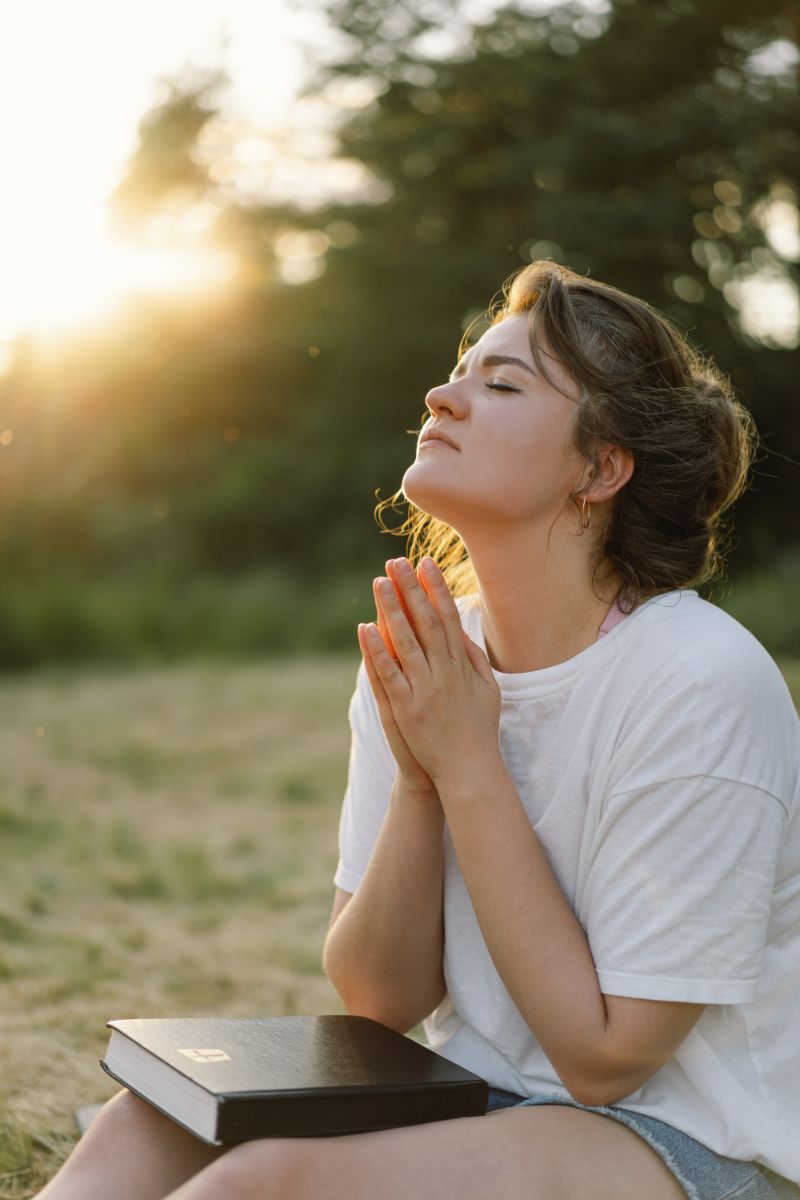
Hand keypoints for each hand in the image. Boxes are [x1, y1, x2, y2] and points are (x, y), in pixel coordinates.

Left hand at [359, 556, 501, 795]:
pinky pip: (390, 674)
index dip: (437, 589)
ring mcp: (426, 689)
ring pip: (407, 641)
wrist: (470, 771)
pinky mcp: (407, 708)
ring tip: (379, 582)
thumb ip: (477, 662)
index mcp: (463, 665)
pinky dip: (377, 650)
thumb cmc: (478, 733)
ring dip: (392, 610)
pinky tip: (364, 628)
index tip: (426, 563)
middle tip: (397, 561)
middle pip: (427, 622)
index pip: (448, 618)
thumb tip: (467, 635)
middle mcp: (446, 672)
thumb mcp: (488, 692)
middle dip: (412, 589)